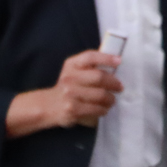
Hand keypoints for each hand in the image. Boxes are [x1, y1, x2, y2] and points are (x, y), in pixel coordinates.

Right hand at [6, 49, 120, 135]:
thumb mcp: (73, 70)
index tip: (119, 61)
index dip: (106, 58)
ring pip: (100, 95)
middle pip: (99, 77)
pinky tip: (104, 109)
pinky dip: (103, 109)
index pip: (90, 57)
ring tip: (112, 100)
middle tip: (119, 87)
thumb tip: (116, 62)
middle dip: (114, 83)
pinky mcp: (72, 109)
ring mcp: (70, 94)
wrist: (47, 105)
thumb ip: (90, 65)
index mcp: (71, 65)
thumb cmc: (67, 86)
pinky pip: (95, 108)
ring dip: (111, 98)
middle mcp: (69, 78)